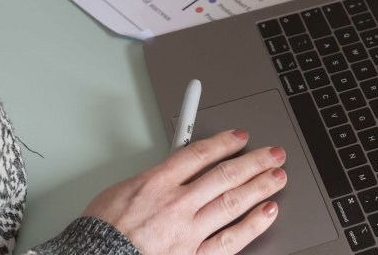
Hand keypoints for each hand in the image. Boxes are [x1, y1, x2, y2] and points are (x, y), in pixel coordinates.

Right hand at [83, 129, 286, 254]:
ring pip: (233, 202)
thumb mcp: (119, 191)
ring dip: (259, 186)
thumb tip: (172, 169)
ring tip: (278, 176)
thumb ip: (151, 178)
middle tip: (273, 153)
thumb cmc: (99, 233)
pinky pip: (230, 240)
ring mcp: (188, 232)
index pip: (200, 153)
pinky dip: (252, 225)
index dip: (224, 142)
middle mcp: (177, 203)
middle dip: (254, 161)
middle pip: (225, 174)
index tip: (240, 136)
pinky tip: (267, 213)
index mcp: (157, 182)